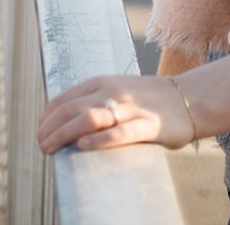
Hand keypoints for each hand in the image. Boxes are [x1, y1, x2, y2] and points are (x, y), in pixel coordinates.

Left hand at [36, 75, 195, 153]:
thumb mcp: (116, 91)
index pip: (63, 98)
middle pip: (71, 109)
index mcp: (100, 82)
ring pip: (89, 118)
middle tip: (41, 145)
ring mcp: (130, 107)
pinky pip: (121, 132)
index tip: (40, 131)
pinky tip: (83, 146)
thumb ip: (94, 102)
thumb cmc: (148, 99)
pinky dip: (99, 139)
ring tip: (50, 148)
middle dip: (50, 128)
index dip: (46, 117)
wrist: (189, 98)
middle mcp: (112, 91)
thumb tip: (67, 123)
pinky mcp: (149, 125)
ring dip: (64, 134)